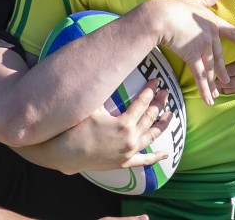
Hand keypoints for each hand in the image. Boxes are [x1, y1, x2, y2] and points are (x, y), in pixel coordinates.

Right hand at [49, 80, 169, 173]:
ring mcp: (128, 152)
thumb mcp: (91, 106)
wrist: (64, 153)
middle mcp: (130, 138)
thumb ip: (104, 92)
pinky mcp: (123, 162)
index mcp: (124, 124)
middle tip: (165, 92)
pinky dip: (156, 157)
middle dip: (159, 102)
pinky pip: (143, 161)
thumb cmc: (75, 128)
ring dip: (162, 124)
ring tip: (170, 114)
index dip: (150, 89)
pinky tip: (165, 153)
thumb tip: (110, 71)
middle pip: (150, 117)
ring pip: (151, 136)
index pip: (143, 102)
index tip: (156, 79)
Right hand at [150, 0, 234, 105]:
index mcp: (212, 22)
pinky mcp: (193, 56)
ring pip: (211, 68)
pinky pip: (200, 76)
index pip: (232, 32)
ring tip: (217, 94)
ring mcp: (203, 47)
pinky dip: (204, 89)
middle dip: (223, 70)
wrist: (161, 17)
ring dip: (213, 83)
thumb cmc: (173, 7)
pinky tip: (209, 100)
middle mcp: (211, 36)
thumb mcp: (192, 1)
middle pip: (219, 56)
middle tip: (228, 81)